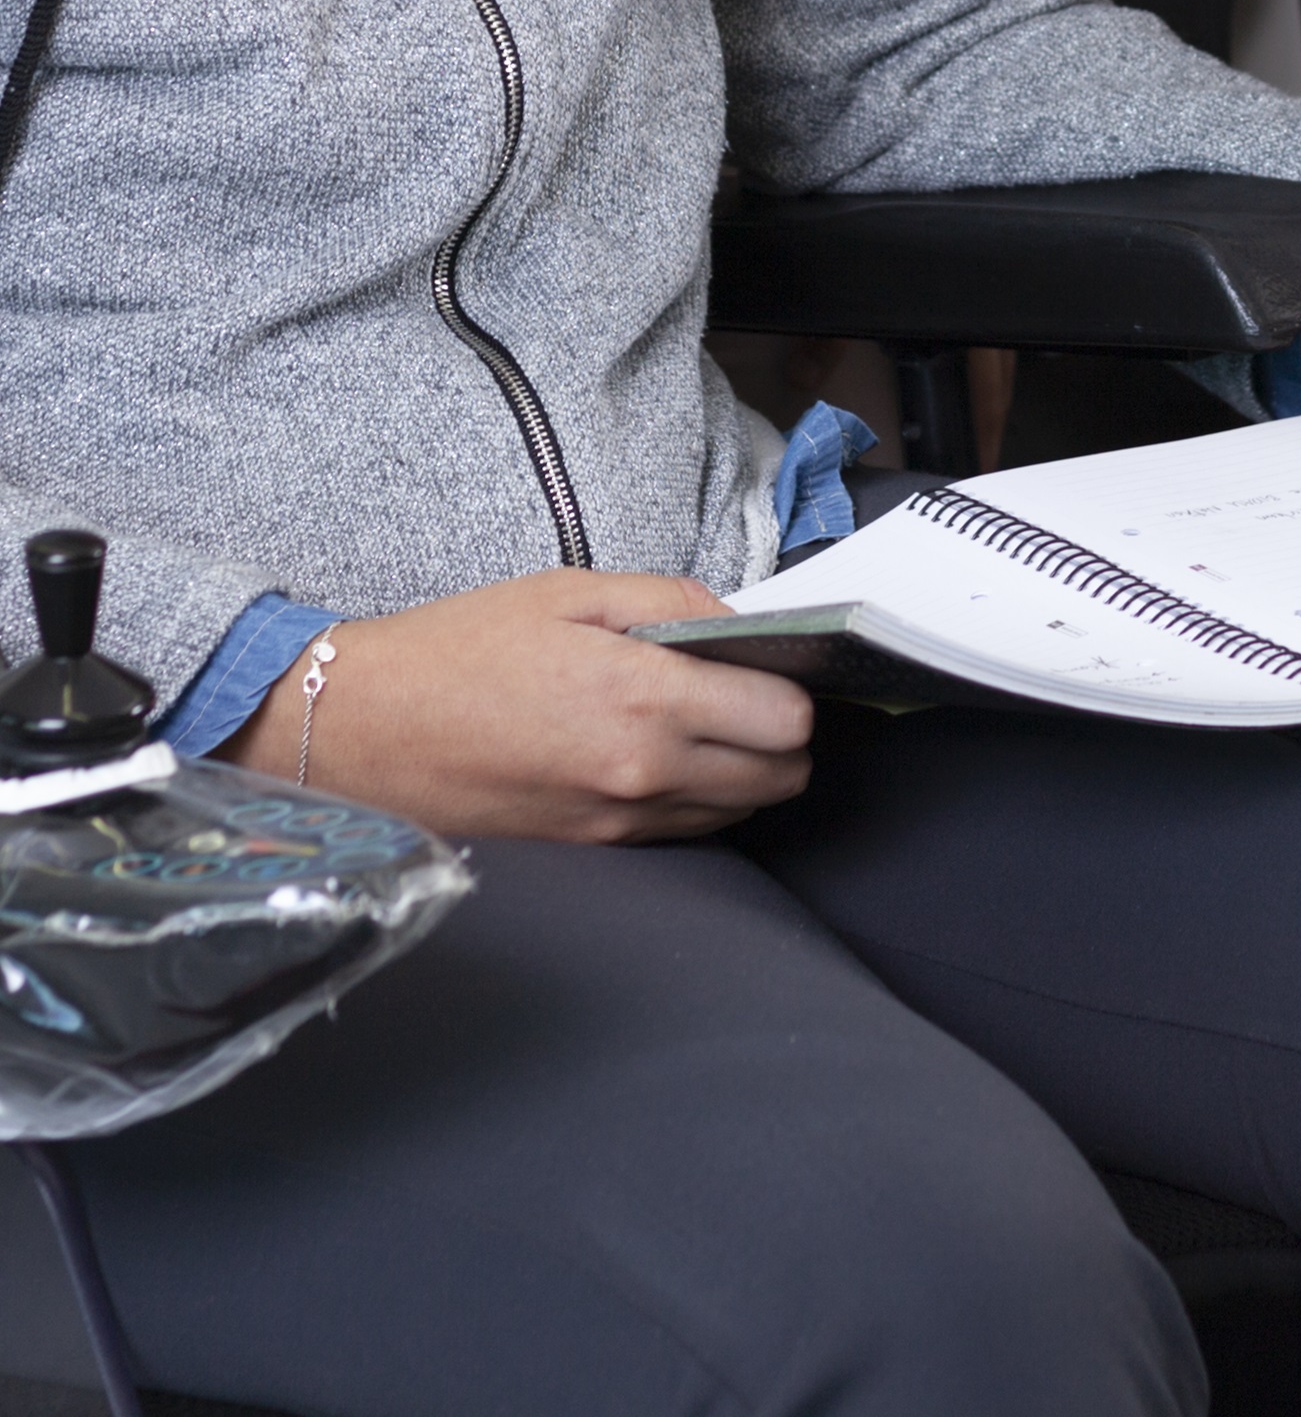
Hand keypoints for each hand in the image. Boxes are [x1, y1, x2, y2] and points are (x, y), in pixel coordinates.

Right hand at [220, 571, 814, 841]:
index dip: (793, 687)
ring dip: (745, 771)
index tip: (772, 662)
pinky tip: (664, 757)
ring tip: (705, 722)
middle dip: (782, 734)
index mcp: (646, 699)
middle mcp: (644, 775)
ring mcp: (619, 825)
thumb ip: (671, 602)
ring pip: (740, 813)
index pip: (786, 720)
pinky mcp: (593, 852)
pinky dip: (698, 800)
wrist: (364, 731)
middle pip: (780, 777)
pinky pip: (685, 834)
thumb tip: (737, 627)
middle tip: (747, 690)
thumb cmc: (461, 649)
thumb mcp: (570, 592)